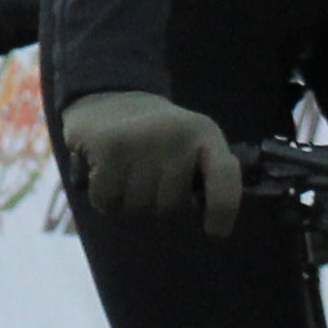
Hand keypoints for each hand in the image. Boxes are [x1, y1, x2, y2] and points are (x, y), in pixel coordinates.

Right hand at [59, 90, 245, 236]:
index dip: (223, 210)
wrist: (108, 97)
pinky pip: (108, 201)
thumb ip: (207, 178)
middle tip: (148, 178)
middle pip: (172, 206)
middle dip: (157, 204)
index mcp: (205, 133)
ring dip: (128, 202)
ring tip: (125, 174)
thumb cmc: (157, 136)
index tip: (213, 230)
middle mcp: (177, 134)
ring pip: (139, 207)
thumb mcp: (191, 147)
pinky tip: (104, 174)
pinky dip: (103, 198)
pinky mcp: (109, 146)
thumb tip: (213, 222)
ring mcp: (142, 138)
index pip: (225, 175)